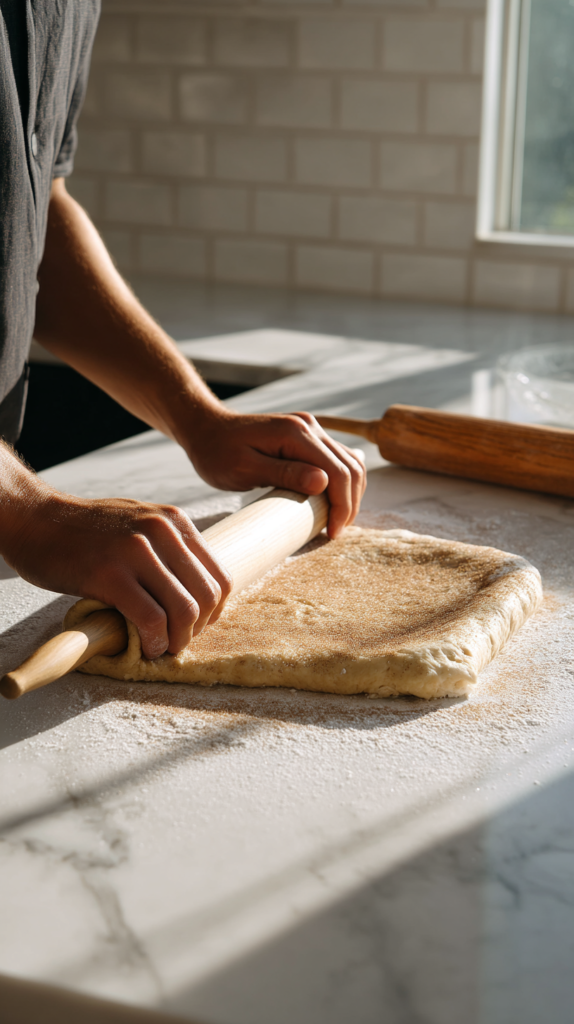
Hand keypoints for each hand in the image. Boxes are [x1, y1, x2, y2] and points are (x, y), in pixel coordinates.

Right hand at [2, 471, 230, 658]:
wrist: (35, 520)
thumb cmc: (85, 531)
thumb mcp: (139, 523)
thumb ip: (168, 548)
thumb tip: (195, 590)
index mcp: (174, 521)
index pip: (220, 576)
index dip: (214, 611)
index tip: (195, 624)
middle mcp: (161, 532)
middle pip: (208, 596)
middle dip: (198, 629)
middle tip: (176, 641)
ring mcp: (136, 551)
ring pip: (185, 610)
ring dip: (178, 640)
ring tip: (161, 647)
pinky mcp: (110, 575)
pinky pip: (151, 619)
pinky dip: (154, 642)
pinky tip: (145, 647)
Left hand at [185, 407, 366, 538]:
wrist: (206, 429)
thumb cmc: (217, 452)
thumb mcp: (244, 468)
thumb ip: (284, 473)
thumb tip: (323, 482)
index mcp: (296, 433)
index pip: (338, 471)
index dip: (342, 505)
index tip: (331, 534)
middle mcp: (310, 427)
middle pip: (351, 467)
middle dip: (350, 504)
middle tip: (334, 533)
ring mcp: (311, 429)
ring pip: (350, 463)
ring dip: (350, 494)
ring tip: (336, 522)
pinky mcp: (308, 437)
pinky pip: (338, 460)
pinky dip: (343, 483)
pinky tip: (333, 504)